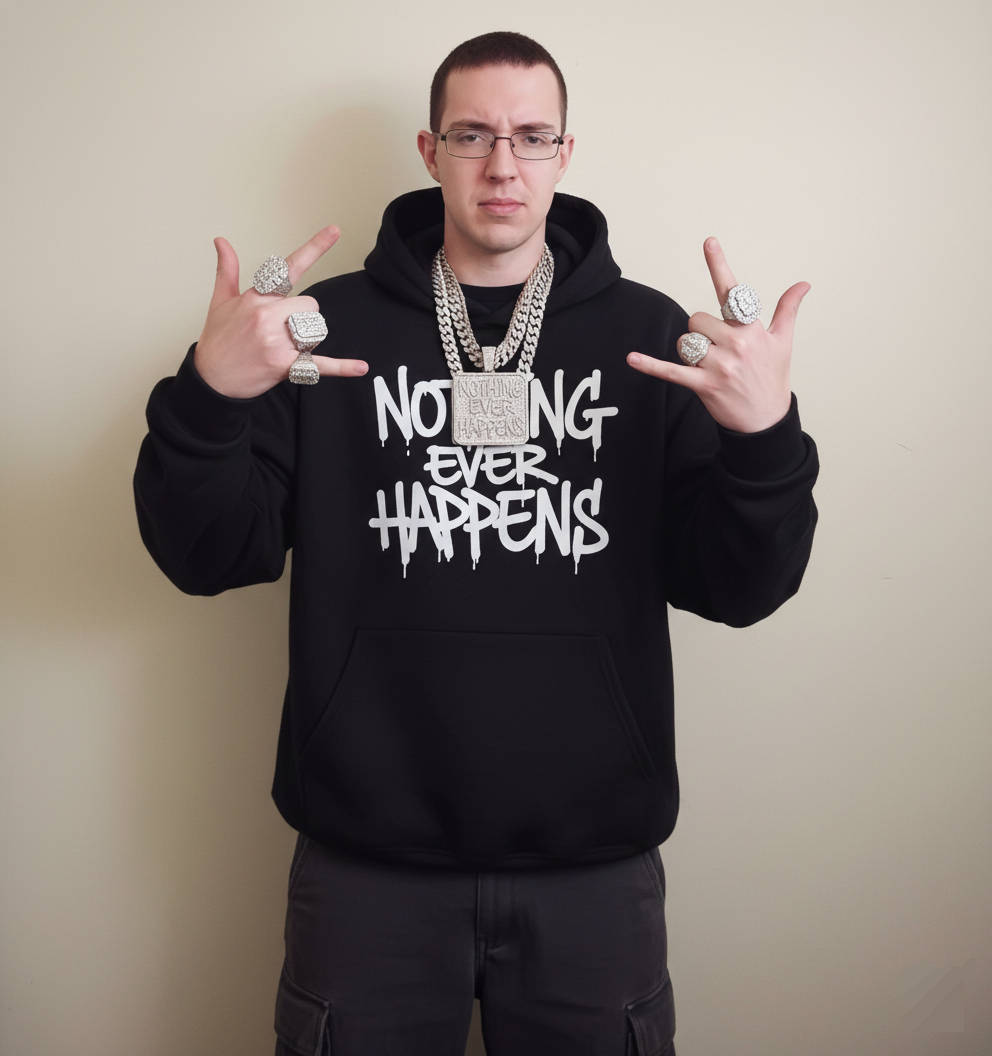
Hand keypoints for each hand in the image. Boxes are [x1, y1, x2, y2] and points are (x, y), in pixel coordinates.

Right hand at [193, 226, 368, 398]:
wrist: (210, 379)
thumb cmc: (217, 340)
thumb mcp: (219, 302)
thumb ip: (227, 270)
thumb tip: (221, 241)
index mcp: (256, 298)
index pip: (288, 268)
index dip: (314, 248)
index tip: (335, 230)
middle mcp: (266, 316)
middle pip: (311, 305)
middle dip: (303, 317)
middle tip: (281, 331)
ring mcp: (276, 341)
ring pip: (316, 330)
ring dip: (306, 340)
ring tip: (281, 348)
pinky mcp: (284, 365)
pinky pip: (319, 364)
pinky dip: (342, 368)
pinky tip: (361, 367)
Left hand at [627, 238, 808, 432]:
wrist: (766, 421)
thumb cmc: (773, 378)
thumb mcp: (784, 342)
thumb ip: (787, 310)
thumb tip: (803, 284)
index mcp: (752, 329)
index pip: (733, 292)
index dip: (719, 265)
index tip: (708, 242)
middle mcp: (735, 344)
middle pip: (696, 319)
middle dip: (701, 331)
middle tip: (718, 349)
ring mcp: (719, 366)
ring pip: (684, 342)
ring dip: (690, 351)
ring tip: (709, 365)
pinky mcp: (703, 386)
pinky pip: (670, 372)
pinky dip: (650, 366)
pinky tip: (631, 359)